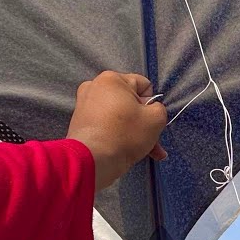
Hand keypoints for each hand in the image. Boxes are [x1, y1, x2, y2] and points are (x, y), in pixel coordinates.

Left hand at [65, 71, 166, 190]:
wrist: (92, 160)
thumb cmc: (126, 134)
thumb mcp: (156, 118)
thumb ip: (159, 108)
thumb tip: (149, 110)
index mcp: (112, 79)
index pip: (144, 85)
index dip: (152, 104)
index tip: (150, 120)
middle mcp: (94, 87)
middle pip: (130, 103)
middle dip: (144, 123)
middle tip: (154, 142)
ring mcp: (84, 106)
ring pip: (119, 116)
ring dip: (134, 132)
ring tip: (147, 153)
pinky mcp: (80, 123)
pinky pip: (106, 125)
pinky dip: (118, 136)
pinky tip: (130, 153)